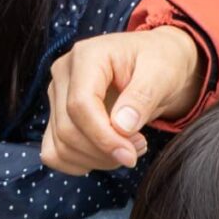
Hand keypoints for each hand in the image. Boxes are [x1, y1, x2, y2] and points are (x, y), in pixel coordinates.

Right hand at [42, 26, 204, 172]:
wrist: (155, 64)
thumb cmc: (159, 63)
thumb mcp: (162, 73)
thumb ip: (142, 97)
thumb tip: (122, 127)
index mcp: (87, 56)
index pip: (80, 105)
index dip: (103, 137)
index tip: (130, 155)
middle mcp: (64, 74)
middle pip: (67, 130)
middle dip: (103, 151)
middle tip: (137, 148)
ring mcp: (56, 96)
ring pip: (60, 146)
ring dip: (95, 160)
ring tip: (127, 148)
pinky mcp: (57, 116)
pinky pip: (56, 153)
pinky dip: (81, 162)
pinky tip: (107, 154)